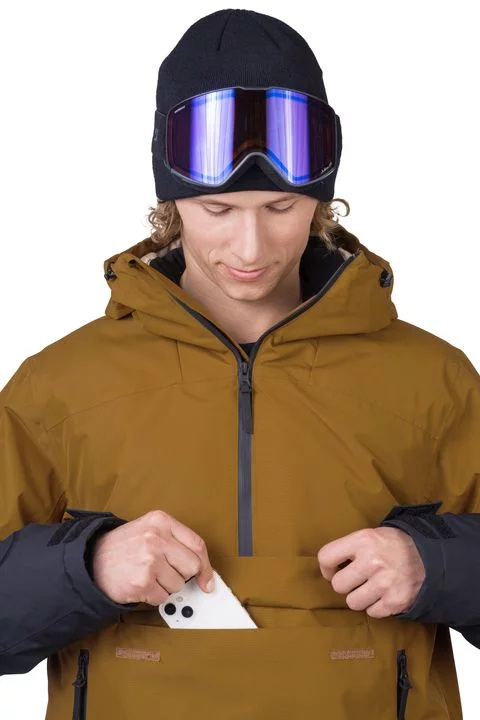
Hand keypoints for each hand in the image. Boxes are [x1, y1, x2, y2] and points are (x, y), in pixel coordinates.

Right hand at [91, 510, 214, 604]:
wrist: (92, 560)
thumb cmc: (125, 546)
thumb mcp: (150, 529)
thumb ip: (176, 542)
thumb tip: (203, 571)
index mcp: (161, 521)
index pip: (197, 545)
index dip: (206, 566)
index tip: (207, 579)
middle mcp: (156, 538)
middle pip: (192, 567)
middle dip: (182, 575)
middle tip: (165, 573)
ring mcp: (149, 561)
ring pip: (178, 585)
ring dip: (165, 586)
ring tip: (147, 575)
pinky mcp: (142, 583)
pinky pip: (162, 598)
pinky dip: (153, 596)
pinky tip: (140, 584)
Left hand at [317, 526, 425, 618]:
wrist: (431, 557)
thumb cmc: (394, 545)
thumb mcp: (372, 535)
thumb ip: (350, 547)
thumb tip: (328, 567)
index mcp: (363, 540)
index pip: (326, 557)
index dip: (326, 567)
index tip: (333, 570)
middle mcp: (372, 561)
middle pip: (338, 585)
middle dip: (345, 584)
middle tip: (356, 579)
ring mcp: (384, 583)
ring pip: (353, 602)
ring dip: (360, 597)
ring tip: (371, 587)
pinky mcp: (395, 602)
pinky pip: (371, 612)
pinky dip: (376, 607)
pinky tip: (384, 595)